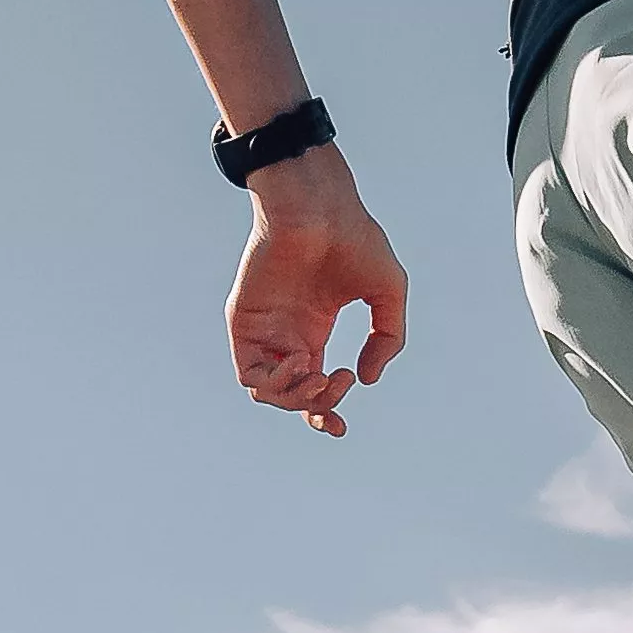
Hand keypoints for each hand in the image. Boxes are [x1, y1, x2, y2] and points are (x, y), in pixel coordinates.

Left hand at [225, 141, 406, 434]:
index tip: (341, 426)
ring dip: (297, 397)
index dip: (325, 413)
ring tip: (319, 374)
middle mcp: (286, 333)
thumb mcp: (388, 296)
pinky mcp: (244, 321)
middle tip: (340, 381)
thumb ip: (387, 340)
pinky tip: (301, 363)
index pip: (312, 387)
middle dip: (318, 405)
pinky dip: (275, 383)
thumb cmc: (354, 237)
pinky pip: (249, 374)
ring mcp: (264, 328)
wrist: (319, 206)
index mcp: (313, 328)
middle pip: (292, 397)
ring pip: (268, 392)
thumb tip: (368, 379)